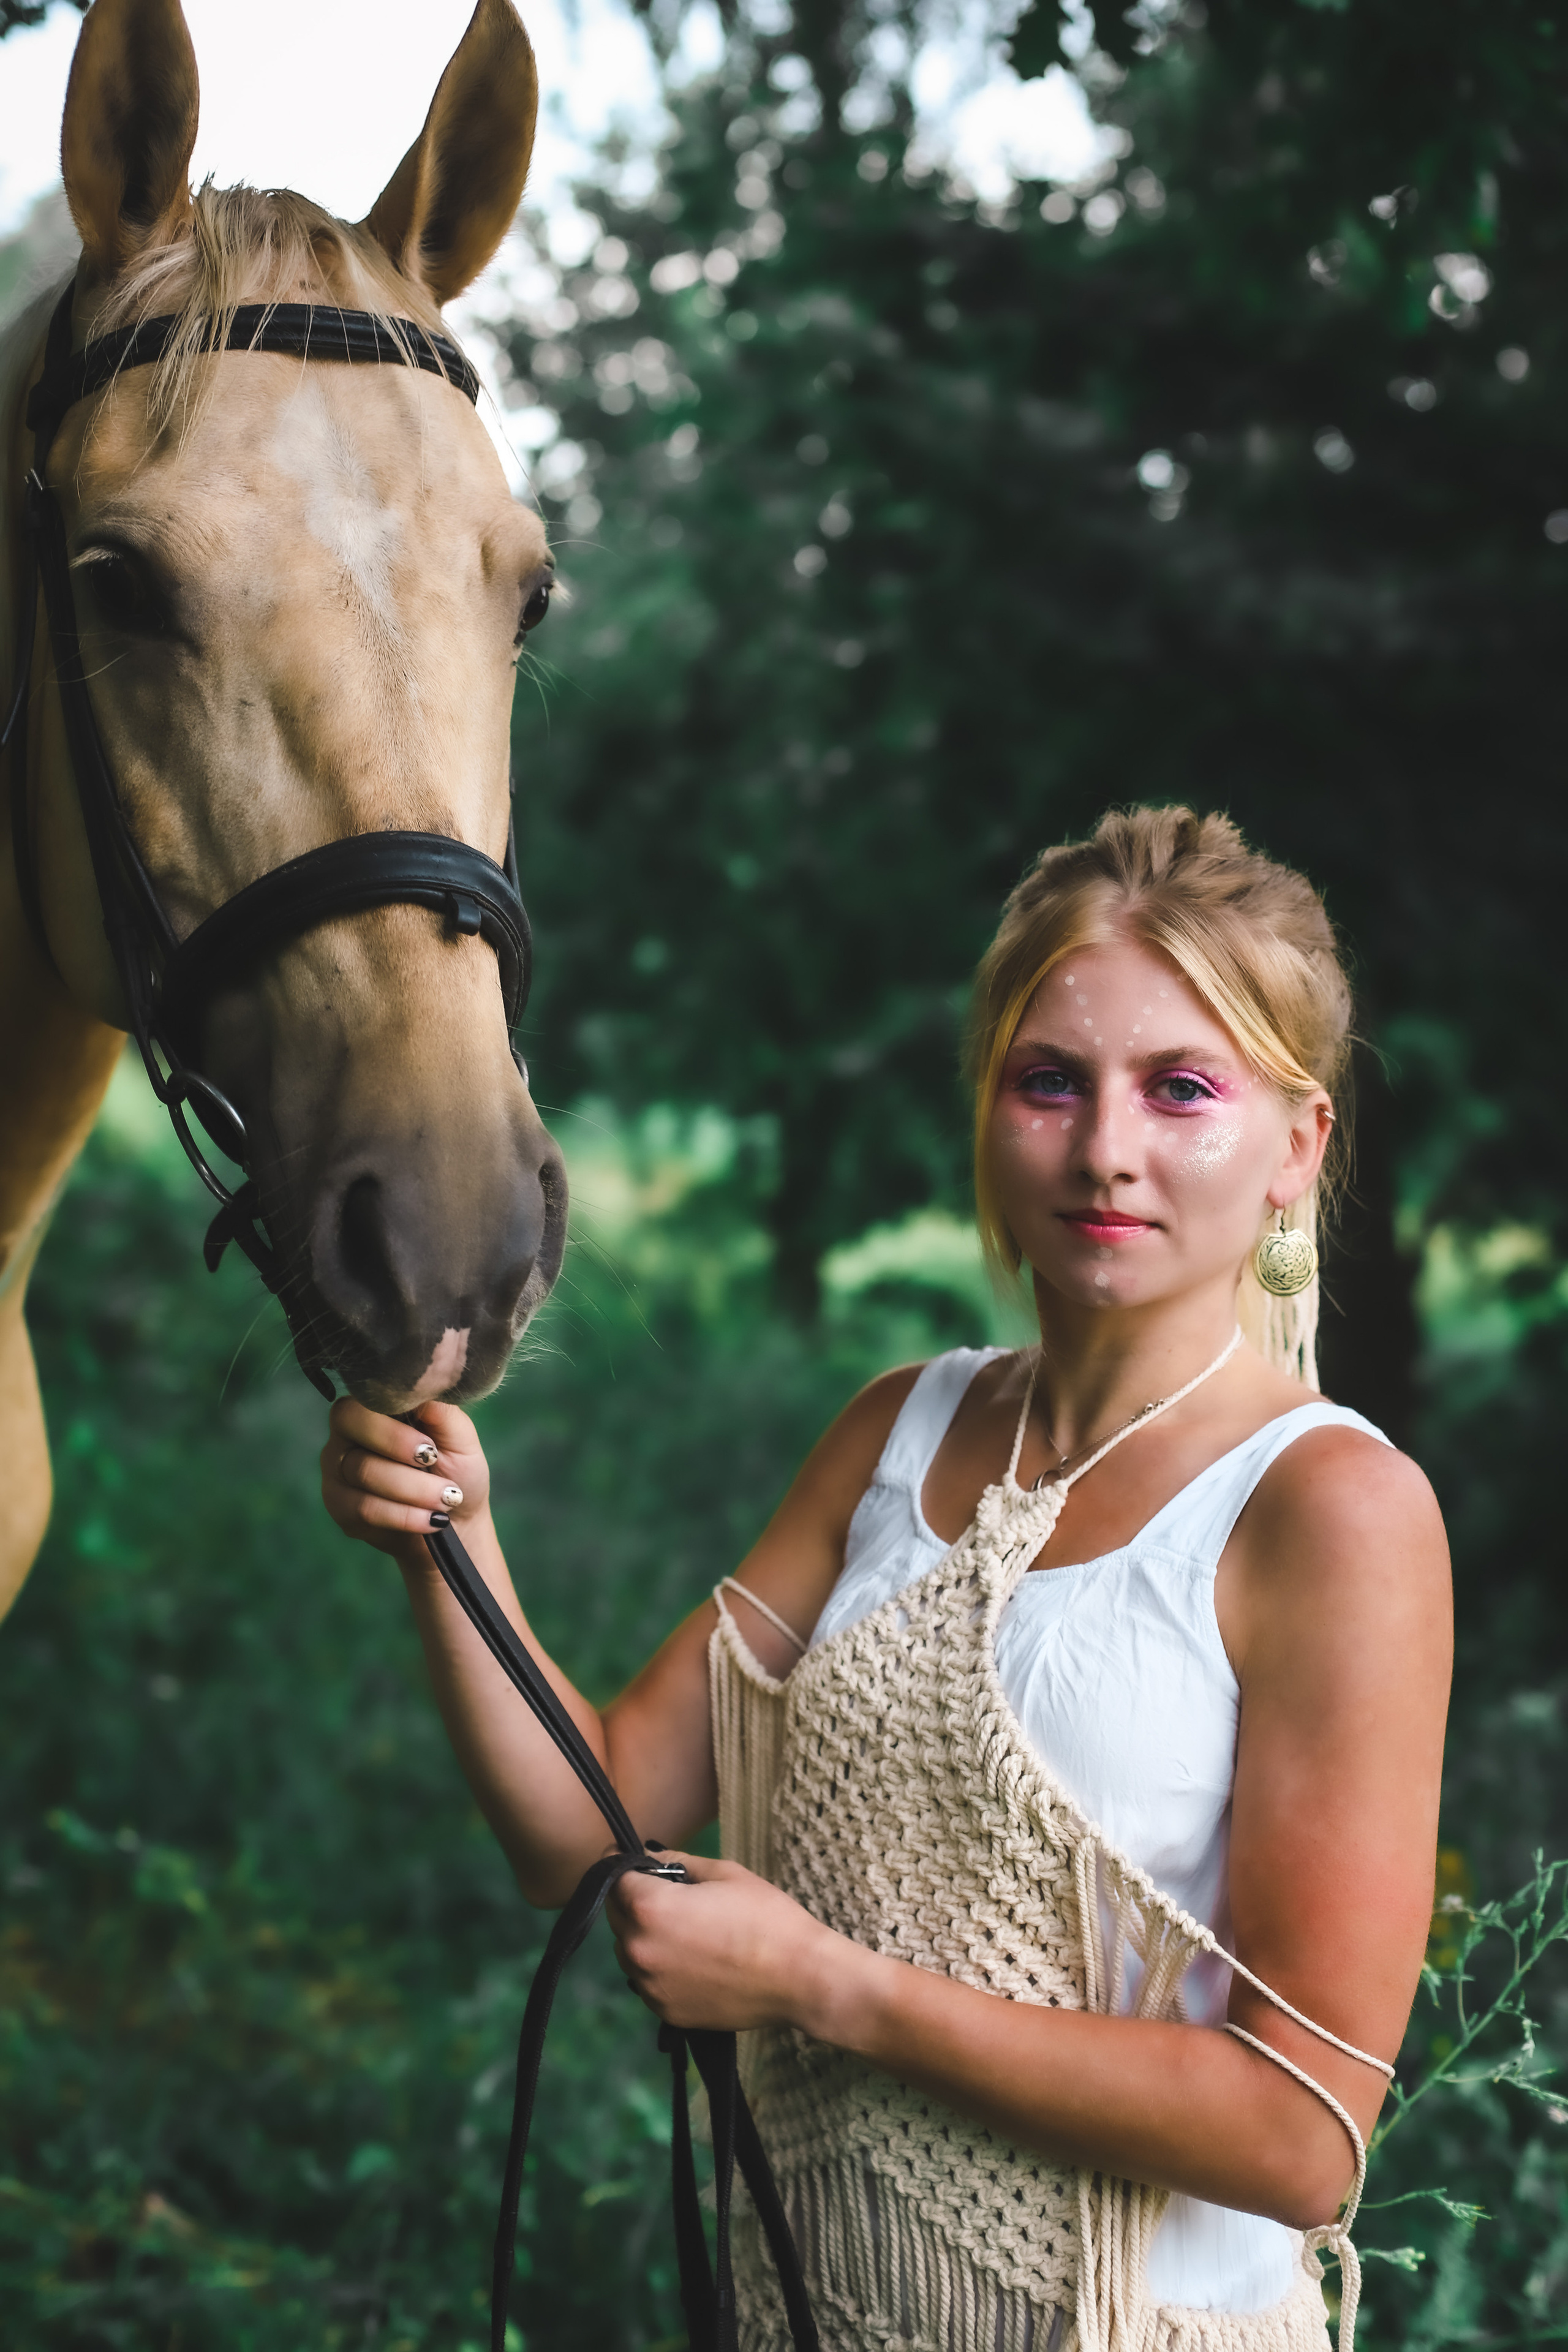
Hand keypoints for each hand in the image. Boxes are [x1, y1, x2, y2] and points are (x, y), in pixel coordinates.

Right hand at [322, 1396, 490, 1561]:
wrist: (456, 1520)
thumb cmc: (456, 1469)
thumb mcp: (459, 1437)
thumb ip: (440, 1409)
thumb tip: (422, 1385)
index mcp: (374, 1408)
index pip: (362, 1401)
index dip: (393, 1427)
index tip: (430, 1448)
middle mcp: (346, 1434)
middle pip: (353, 1430)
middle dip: (401, 1456)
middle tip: (437, 1474)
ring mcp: (337, 1470)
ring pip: (363, 1473)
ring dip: (413, 1491)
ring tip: (445, 1500)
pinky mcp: (338, 1506)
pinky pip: (363, 1508)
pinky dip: (404, 1515)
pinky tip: (429, 1520)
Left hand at [608, 1854, 844, 2034]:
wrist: (798, 1978)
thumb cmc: (765, 1917)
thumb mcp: (724, 1873)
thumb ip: (677, 1862)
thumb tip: (650, 1857)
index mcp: (650, 1908)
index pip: (614, 1879)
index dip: (623, 1865)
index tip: (634, 1861)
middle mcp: (639, 1949)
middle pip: (616, 1916)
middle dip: (633, 1900)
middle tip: (665, 1893)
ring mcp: (650, 1986)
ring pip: (628, 1951)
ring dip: (642, 1935)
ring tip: (682, 1929)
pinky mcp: (665, 2013)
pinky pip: (647, 1982)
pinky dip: (657, 1968)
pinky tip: (690, 1959)